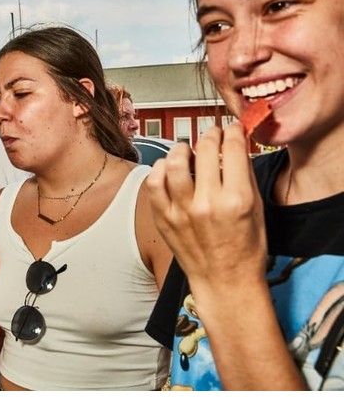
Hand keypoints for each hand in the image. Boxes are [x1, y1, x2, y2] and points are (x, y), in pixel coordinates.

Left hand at [145, 123, 266, 292]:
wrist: (224, 281)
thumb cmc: (245, 250)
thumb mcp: (256, 210)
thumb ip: (244, 176)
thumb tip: (235, 146)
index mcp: (236, 200)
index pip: (232, 149)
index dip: (233, 132)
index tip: (232, 130)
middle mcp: (207, 203)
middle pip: (204, 149)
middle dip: (210, 135)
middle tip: (212, 136)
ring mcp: (182, 210)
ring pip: (174, 162)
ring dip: (182, 149)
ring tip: (187, 150)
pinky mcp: (164, 218)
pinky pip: (154, 182)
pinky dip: (160, 169)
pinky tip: (169, 169)